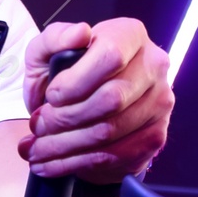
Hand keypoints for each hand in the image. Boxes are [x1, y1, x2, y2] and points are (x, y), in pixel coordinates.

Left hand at [20, 17, 173, 184]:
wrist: (84, 113)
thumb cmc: (66, 78)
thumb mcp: (47, 54)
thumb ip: (54, 39)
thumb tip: (79, 33)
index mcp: (130, 35)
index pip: (111, 56)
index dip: (76, 82)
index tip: (51, 96)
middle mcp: (153, 66)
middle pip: (112, 99)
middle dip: (66, 118)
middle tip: (39, 126)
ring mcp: (159, 103)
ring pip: (110, 132)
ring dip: (65, 146)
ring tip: (37, 148)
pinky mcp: (155, 136)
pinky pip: (114, 156)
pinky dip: (75, 163)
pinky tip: (52, 163)